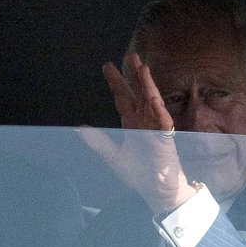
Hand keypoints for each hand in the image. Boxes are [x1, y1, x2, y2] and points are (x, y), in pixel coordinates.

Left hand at [81, 52, 197, 213]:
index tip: (108, 66)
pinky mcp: (165, 140)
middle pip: (139, 93)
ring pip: (152, 101)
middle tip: (131, 55)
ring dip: (148, 85)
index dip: (116, 82)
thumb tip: (80, 128)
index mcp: (132, 123)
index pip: (123, 98)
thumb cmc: (139, 174)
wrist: (156, 191)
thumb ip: (99, 142)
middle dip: (135, 75)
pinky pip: (162, 122)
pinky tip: (153, 99)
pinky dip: (159, 110)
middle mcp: (144, 121)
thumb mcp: (113, 156)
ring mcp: (156, 129)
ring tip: (143, 68)